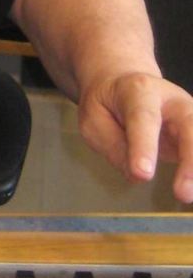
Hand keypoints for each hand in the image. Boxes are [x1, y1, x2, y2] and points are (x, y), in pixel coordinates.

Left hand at [78, 71, 192, 203]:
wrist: (122, 82)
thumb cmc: (107, 103)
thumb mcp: (93, 118)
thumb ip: (113, 145)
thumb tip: (136, 176)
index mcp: (138, 90)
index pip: (143, 118)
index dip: (144, 147)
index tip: (142, 173)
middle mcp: (171, 100)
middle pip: (189, 125)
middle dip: (190, 161)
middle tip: (182, 193)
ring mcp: (190, 115)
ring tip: (187, 195)